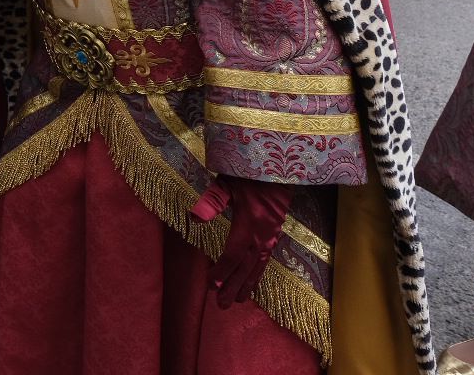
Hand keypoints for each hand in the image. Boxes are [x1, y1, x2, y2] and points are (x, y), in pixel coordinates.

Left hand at [203, 177, 294, 307]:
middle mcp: (262, 234)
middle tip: (222, 305)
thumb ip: (211, 202)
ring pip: (257, 266)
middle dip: (233, 286)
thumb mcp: (227, 183)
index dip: (223, 270)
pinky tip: (251, 281)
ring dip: (247, 284)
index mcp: (249, 222)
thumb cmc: (248, 174)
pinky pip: (265, 260)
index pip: (234, 253)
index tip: (211, 284)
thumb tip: (193, 218)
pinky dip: (257, 273)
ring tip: (237, 300)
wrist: (280, 168)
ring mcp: (270, 236)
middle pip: (246, 266)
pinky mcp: (274, 234)